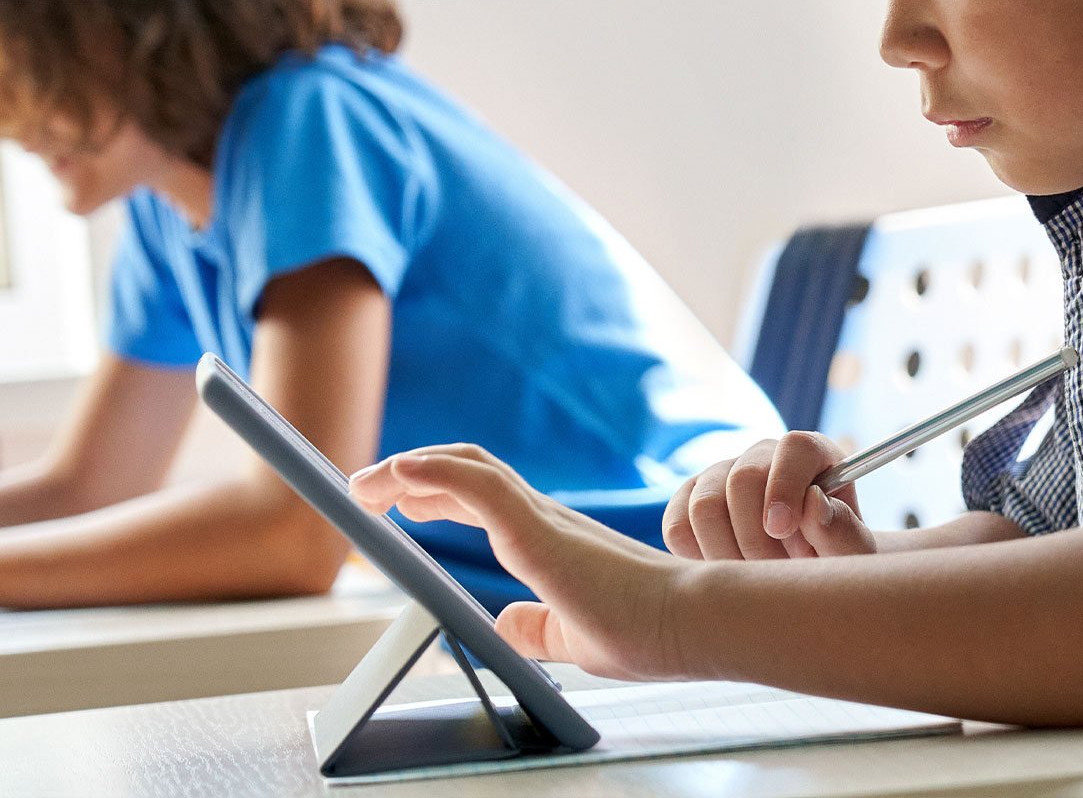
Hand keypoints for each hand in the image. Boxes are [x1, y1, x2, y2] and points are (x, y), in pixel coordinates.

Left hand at [349, 444, 690, 680]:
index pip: (481, 498)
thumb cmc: (650, 631)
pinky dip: (434, 471)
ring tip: (365, 484)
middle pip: (466, 472)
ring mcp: (543, 519)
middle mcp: (544, 518)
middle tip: (365, 489)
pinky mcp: (541, 530)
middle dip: (408, 474)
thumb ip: (538, 627)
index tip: (399, 503)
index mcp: (549, 540)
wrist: (695, 627)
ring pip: (468, 467)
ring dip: (408, 468)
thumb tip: (504, 624)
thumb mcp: (573, 638)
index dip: (435, 493)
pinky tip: (400, 472)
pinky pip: (478, 485)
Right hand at [662, 431, 874, 560]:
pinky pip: (677, 527)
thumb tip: (812, 504)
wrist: (800, 579)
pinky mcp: (687, 502)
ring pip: (704, 506)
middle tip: (776, 574)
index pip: (794, 447)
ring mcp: (720, 476)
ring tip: (755, 577)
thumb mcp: (852, 556)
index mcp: (810, 456)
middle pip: (742, 479)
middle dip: (756, 538)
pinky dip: (696, 557)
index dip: (786, 485)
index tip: (784, 531)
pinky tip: (726, 570)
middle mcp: (762, 457)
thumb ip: (843, 532)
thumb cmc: (833, 563)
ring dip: (727, 554)